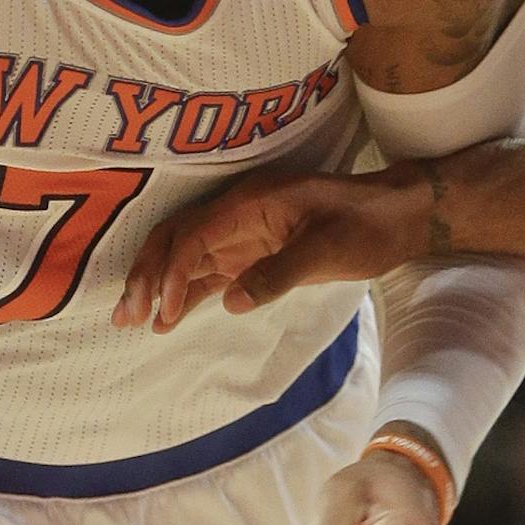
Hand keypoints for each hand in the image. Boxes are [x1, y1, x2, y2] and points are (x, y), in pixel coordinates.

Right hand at [114, 163, 433, 334]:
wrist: (398, 215)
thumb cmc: (366, 225)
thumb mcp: (329, 249)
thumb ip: (279, 273)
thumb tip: (231, 302)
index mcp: (251, 202)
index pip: (194, 235)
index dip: (172, 271)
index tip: (164, 311)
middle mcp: (237, 213)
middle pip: (175, 239)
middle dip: (147, 275)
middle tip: (126, 316)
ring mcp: (241, 233)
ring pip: (184, 255)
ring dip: (156, 285)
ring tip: (130, 321)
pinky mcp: (251, 252)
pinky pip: (206, 270)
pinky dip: (184, 293)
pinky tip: (166, 319)